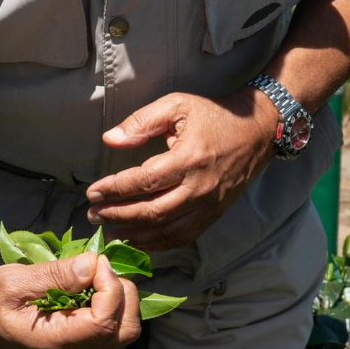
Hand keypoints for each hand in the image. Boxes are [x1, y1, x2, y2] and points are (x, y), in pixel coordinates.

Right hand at [0, 252, 140, 348]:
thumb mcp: (12, 282)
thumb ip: (53, 276)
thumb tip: (92, 264)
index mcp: (56, 340)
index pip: (105, 321)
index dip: (110, 287)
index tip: (93, 262)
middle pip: (126, 329)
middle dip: (122, 291)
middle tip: (98, 268)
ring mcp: (79, 348)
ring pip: (124, 329)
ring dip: (120, 296)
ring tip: (96, 274)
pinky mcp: (79, 340)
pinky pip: (111, 325)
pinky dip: (112, 301)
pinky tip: (90, 283)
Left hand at [84, 89, 276, 250]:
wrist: (257, 130)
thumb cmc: (213, 114)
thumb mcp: (177, 105)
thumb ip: (142, 121)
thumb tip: (110, 140)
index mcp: (189, 158)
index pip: (144, 181)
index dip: (115, 189)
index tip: (92, 193)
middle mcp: (200, 187)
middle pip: (152, 212)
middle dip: (118, 215)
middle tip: (93, 214)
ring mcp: (209, 205)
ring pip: (167, 231)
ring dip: (135, 235)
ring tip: (109, 231)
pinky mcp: (215, 214)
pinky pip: (183, 236)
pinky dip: (158, 243)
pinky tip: (138, 238)